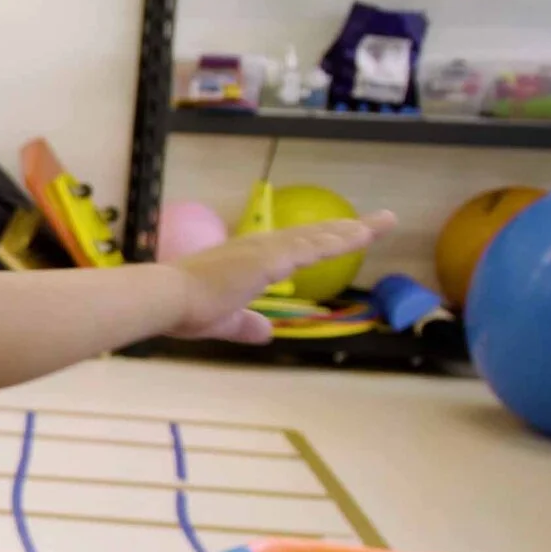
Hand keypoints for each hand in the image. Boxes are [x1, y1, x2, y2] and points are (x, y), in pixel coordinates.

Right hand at [163, 212, 394, 342]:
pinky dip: (341, 240)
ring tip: (384, 222)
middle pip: (313, 234)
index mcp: (248, 260)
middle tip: (380, 220)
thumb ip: (247, 325)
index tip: (345, 234)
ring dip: (353, 230)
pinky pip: (315, 247)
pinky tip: (363, 236)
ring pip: (319, 236)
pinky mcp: (270, 259)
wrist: (167, 299)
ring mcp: (266, 250)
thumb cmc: (186, 309)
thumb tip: (266, 332)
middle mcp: (260, 247)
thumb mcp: (224, 321)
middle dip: (348, 228)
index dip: (321, 240)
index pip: (294, 246)